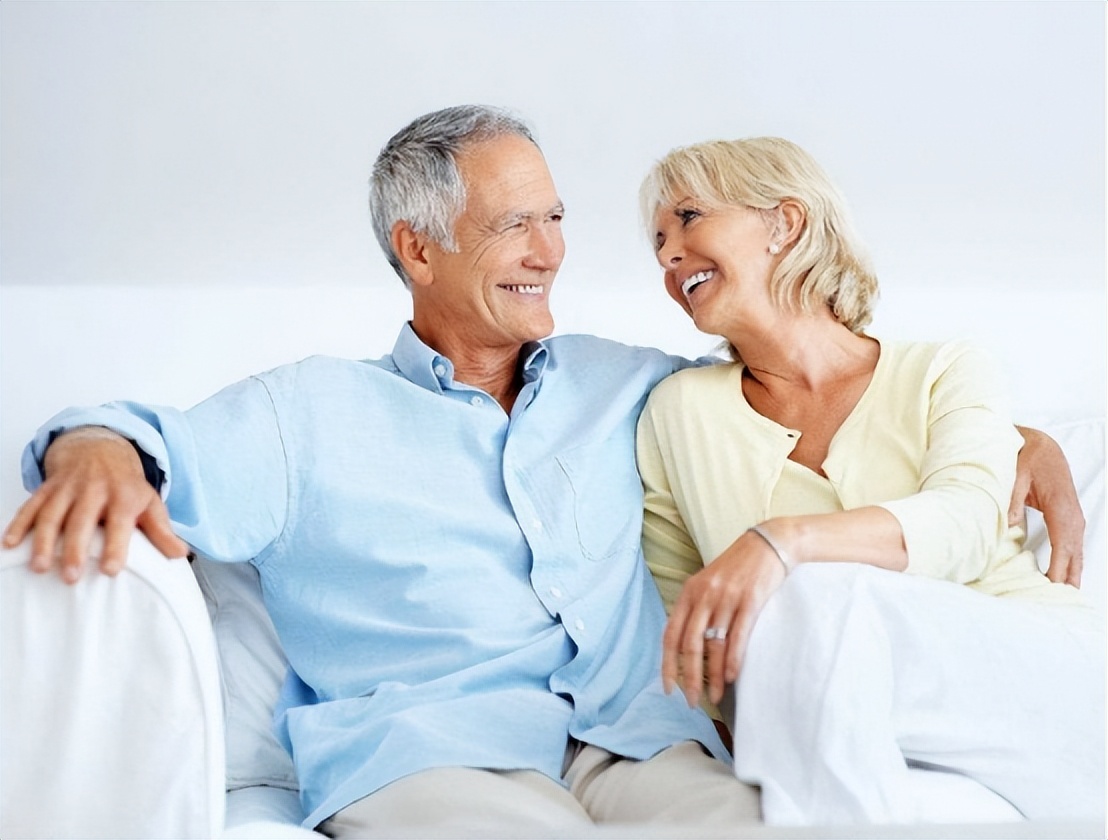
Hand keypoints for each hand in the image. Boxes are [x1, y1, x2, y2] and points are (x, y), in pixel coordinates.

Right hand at [2, 427, 187, 582]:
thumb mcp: (150, 503)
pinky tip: (9, 544)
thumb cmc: (127, 486)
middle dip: (74, 548)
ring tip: (38, 567)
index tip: (109, 571)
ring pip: (52, 513)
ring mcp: (68, 487)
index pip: (119, 522)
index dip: (115, 546)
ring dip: (42, 540)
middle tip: (70, 577)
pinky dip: (18, 523)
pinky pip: (30, 505)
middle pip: (81, 519)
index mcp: (123, 495)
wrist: (101, 449)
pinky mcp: (47, 488)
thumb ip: (162, 531)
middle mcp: (94, 489)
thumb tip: (181, 556)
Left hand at [662, 528, 785, 708]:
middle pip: (690, 645)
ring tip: (716, 697)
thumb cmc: (737, 567)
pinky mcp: (750, 601)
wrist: (768, 544)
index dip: (667, 664)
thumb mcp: (708, 582)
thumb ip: (695, 608)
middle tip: (692, 701)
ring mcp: (727, 598)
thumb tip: (685, 644)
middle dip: (689, 677)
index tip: (668, 688)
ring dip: (713, 676)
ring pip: (714, 645)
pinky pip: (738, 636)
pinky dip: (733, 659)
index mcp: (689, 593)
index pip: (671, 635)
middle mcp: (704, 596)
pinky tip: (731, 677)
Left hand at [1010, 426, 1084, 586]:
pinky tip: (1065, 577)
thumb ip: (1012, 500)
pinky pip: (1072, 545)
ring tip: (1066, 597)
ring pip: (1076, 552)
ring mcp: (1074, 517)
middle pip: (1072, 555)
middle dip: (1068, 579)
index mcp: (1060, 508)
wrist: (1042, 446)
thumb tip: (1009, 525)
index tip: (1051, 588)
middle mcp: (1072, 516)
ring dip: (1072, 574)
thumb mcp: (1014, 475)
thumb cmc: (1028, 458)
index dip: (1058, 569)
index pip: (1062, 547)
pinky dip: (1071, 562)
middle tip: (1061, 603)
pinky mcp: (1069, 518)